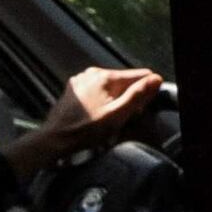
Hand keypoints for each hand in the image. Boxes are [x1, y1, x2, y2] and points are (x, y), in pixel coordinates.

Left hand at [0, 63, 168, 171]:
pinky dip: (102, 101)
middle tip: (121, 118)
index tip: (140, 108)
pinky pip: (97, 91)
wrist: (56, 138)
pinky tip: (97, 116)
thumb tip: (155, 79)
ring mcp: (82, 80)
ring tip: (108, 119)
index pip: (139, 75)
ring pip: (111, 87)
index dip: (145, 92)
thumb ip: (137, 96)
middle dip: (128, 98)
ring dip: (115, 100)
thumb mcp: (117, 115)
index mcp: (105, 77)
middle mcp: (93, 73)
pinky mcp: (75, 88)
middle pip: (124, 81)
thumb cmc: (85, 130)